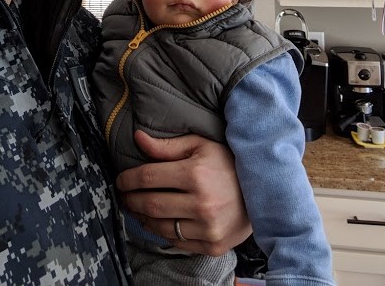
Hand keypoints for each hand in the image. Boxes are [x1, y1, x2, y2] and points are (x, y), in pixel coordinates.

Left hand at [115, 130, 251, 255]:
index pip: (148, 178)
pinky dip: (162, 233)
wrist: (264, 191)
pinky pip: (177, 243)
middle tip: (124, 195)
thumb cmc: (228, 163)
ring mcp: (208, 228)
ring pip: (160, 227)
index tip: (120, 180)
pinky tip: (156, 222)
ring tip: (137, 208)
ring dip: (143, 218)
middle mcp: (201, 203)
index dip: (128, 179)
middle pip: (150, 204)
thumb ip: (167, 146)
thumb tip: (138, 138)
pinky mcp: (213, 246)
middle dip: (131, 199)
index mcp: (195, 174)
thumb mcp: (200, 145)